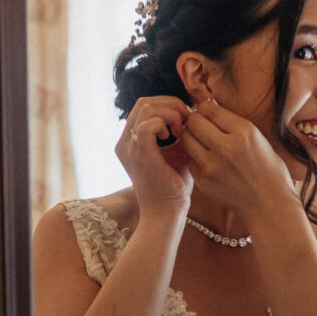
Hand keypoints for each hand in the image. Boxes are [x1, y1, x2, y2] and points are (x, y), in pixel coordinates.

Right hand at [115, 96, 191, 218]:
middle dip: (170, 105)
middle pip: (144, 102)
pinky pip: (147, 125)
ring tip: (180, 131)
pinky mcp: (139, 154)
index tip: (185, 119)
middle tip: (186, 121)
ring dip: (170, 113)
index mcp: (130, 141)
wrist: (167, 213)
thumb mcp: (176, 153)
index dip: (167, 105)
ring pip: (146, 108)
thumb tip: (192, 114)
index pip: (144, 106)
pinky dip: (165, 124)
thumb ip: (178, 133)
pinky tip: (174, 138)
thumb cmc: (173, 186)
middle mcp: (124, 142)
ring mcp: (129, 148)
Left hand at [179, 95, 296, 223]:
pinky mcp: (204, 182)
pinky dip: (195, 158)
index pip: (210, 109)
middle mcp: (227, 147)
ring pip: (186, 140)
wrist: (270, 205)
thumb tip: (209, 108)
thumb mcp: (259, 139)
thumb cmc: (269, 170)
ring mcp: (213, 166)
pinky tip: (207, 161)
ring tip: (202, 142)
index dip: (205, 108)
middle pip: (194, 122)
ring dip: (191, 138)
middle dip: (195, 121)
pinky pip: (189, 160)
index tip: (207, 113)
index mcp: (245, 132)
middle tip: (200, 126)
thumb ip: (234, 124)